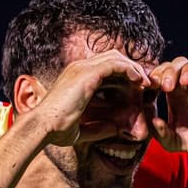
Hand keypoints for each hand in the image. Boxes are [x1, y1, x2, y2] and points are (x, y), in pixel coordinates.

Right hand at [24, 50, 150, 145]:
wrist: (42, 126)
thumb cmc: (55, 130)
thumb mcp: (80, 130)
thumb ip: (98, 128)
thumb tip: (114, 130)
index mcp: (76, 78)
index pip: (104, 67)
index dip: (122, 75)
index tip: (136, 89)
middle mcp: (79, 68)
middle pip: (112, 57)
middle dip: (130, 68)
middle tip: (144, 83)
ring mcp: (82, 68)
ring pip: (116, 57)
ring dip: (133, 68)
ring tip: (145, 82)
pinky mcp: (87, 73)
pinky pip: (116, 64)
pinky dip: (130, 70)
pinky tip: (139, 82)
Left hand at [148, 56, 187, 156]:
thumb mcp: (174, 142)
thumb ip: (161, 134)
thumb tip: (153, 121)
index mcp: (174, 95)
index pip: (161, 76)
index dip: (154, 77)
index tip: (148, 87)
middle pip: (175, 66)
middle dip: (168, 72)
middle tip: (165, 87)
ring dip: (186, 69)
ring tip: (183, 82)